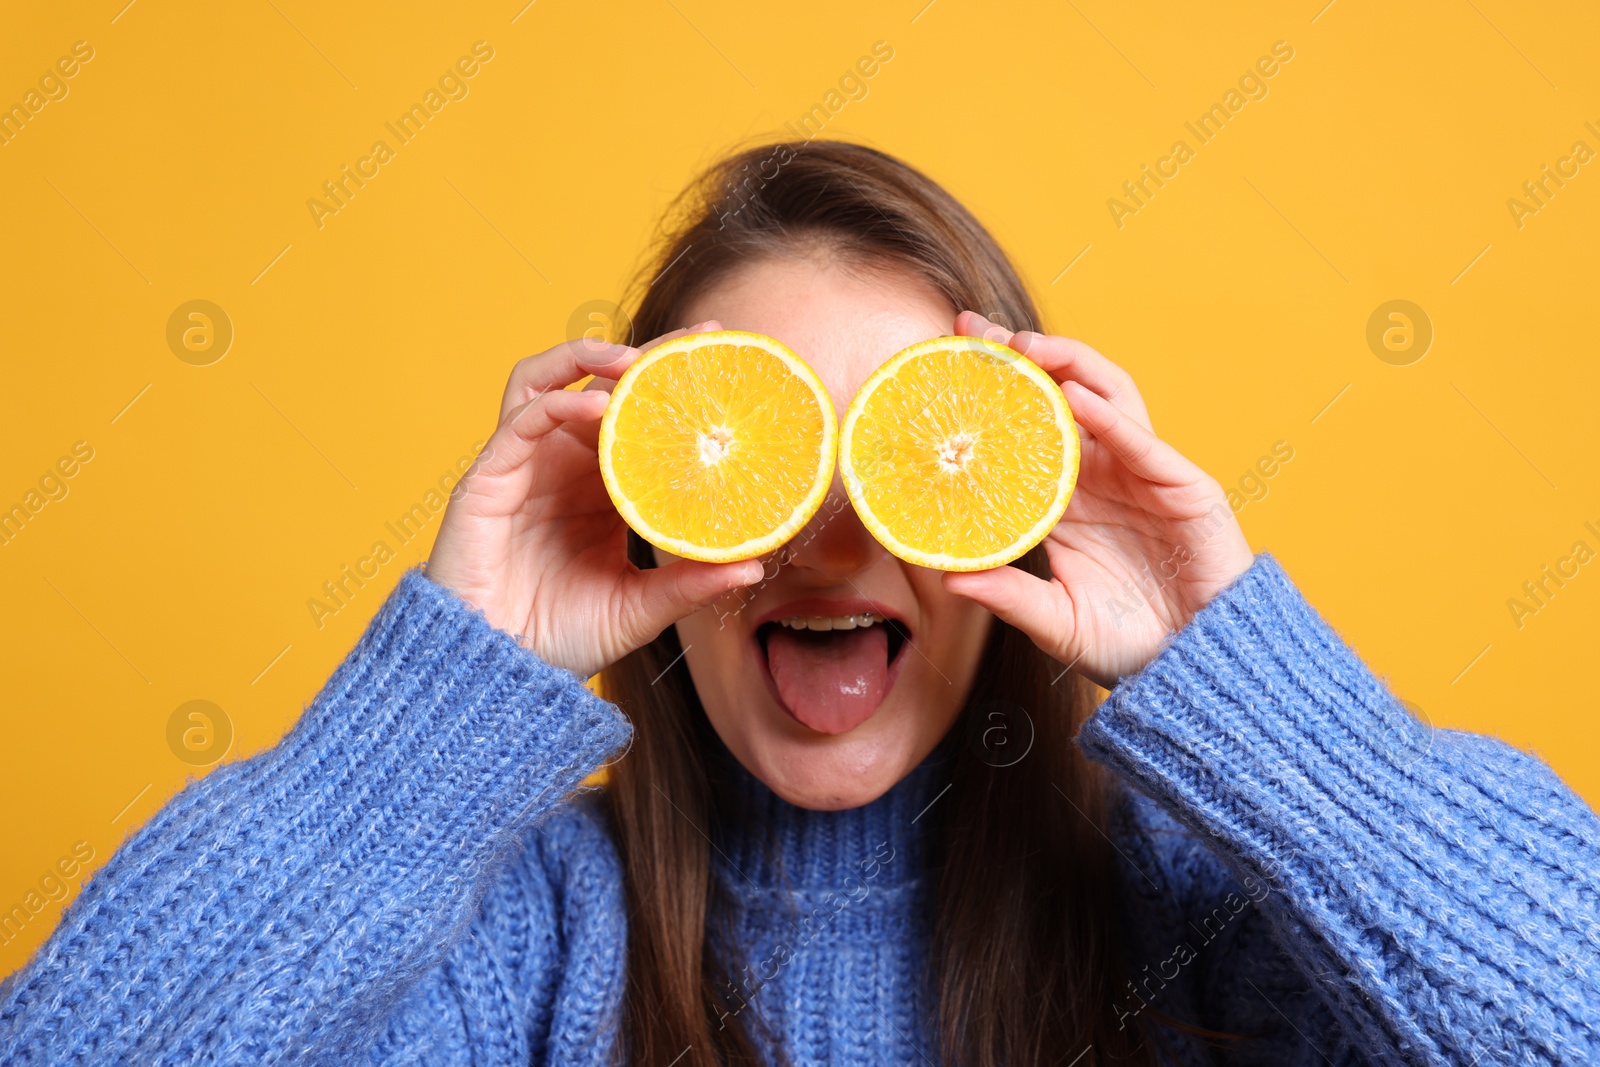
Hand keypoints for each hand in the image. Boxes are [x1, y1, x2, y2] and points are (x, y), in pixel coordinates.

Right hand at [426, 322, 763, 678]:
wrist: (498, 672)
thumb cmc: (561, 639)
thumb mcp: (640, 608)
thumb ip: (689, 584)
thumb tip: (756, 565)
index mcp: (599, 488)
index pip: (636, 416)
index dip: (670, 382)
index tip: (721, 358)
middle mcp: (560, 467)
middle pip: (598, 385)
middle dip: (644, 356)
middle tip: (696, 340)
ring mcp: (522, 467)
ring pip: (547, 383)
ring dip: (586, 358)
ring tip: (634, 360)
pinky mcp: (487, 480)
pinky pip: (520, 422)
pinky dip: (558, 404)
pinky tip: (596, 406)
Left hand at [941, 312, 1254, 689]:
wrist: (1198, 669)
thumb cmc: (1130, 646)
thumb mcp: (1056, 622)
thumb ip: (1009, 597)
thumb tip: (948, 580)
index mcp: (1068, 500)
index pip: (1025, 429)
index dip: (992, 394)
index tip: (944, 365)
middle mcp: (1103, 476)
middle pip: (1061, 396)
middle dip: (1021, 357)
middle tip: (971, 331)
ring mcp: (1144, 475)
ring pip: (1107, 398)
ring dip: (1067, 364)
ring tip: (1024, 348)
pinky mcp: (1184, 487)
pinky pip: (1143, 443)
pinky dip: (1110, 418)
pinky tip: (1075, 398)